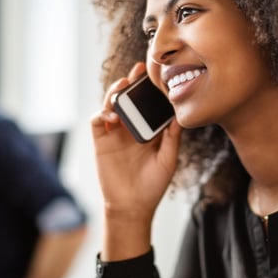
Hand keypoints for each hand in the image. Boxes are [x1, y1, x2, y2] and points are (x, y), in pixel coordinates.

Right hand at [90, 62, 181, 259]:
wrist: (132, 207)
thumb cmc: (153, 185)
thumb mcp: (169, 159)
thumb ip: (172, 138)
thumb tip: (179, 116)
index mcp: (148, 129)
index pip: (148, 102)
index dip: (150, 88)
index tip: (157, 74)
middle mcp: (131, 127)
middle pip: (128, 98)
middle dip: (131, 82)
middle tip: (138, 70)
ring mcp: (115, 133)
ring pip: (111, 104)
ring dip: (115, 92)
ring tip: (123, 86)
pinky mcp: (101, 141)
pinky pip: (97, 121)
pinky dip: (102, 113)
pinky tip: (112, 115)